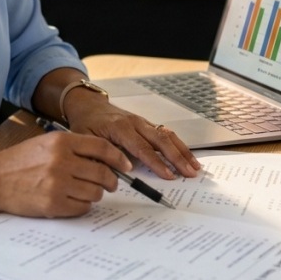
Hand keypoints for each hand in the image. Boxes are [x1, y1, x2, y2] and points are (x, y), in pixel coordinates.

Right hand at [0, 130, 132, 217]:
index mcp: (61, 141)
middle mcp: (61, 160)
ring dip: (96, 194)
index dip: (118, 158)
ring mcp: (57, 183)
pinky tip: (74, 199)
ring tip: (86, 190)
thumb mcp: (47, 142)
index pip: (101, 148)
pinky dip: (83, 206)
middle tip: (110, 183)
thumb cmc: (20, 160)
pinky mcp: (53, 204)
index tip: (126, 165)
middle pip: (102, 172)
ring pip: (95, 192)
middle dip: (111, 180)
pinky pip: (82, 208)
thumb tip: (104, 159)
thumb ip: (74, 147)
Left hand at [66, 100, 201, 179]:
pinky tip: (187, 156)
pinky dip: (179, 144)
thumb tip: (116, 173)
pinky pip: (165, 133)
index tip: (168, 175)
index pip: (141, 147)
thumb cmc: (86, 124)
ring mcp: (142, 122)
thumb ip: (100, 156)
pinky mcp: (146, 124)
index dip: (155, 162)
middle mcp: (134, 122)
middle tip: (189, 174)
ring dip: (182, 150)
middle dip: (176, 157)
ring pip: (166, 134)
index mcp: (119, 127)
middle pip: (160, 139)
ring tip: (195, 167)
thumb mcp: (85, 140)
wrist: (88, 105)